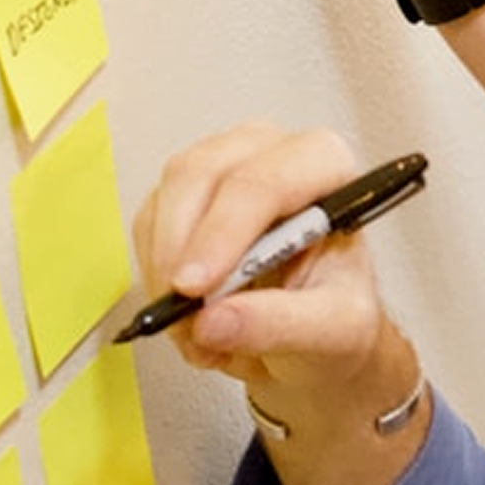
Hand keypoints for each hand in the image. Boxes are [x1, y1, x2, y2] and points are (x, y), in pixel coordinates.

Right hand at [132, 122, 384, 397]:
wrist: (315, 332)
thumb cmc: (336, 313)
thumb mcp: (335, 331)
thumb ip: (280, 325)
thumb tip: (212, 322)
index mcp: (326, 167)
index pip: (265, 181)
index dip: (222, 233)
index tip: (196, 289)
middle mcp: (273, 153)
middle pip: (201, 174)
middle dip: (181, 251)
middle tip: (183, 315)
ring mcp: (225, 165)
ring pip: (167, 197)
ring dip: (166, 270)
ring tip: (199, 329)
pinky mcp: (187, 194)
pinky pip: (148, 224)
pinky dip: (156, 274)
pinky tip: (189, 312)